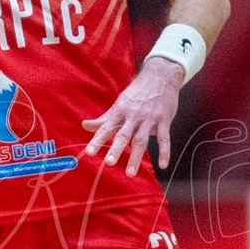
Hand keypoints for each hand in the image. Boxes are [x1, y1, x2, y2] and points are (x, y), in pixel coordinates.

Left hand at [82, 58, 185, 175]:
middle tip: (109, 163)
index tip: (89, 153)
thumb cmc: (137, 92)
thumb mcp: (119, 103)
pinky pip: (165, 138)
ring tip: (130, 173)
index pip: (106, 127)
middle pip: (124, 134)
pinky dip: (165, 152)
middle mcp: (133, 115)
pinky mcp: (164, 120)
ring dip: (136, 156)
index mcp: (120, 111)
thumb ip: (103, 119)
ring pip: (142, 139)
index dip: (97, 140)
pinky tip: (163, 165)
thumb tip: (84, 125)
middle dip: (116, 149)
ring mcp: (149, 118)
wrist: (161, 76)